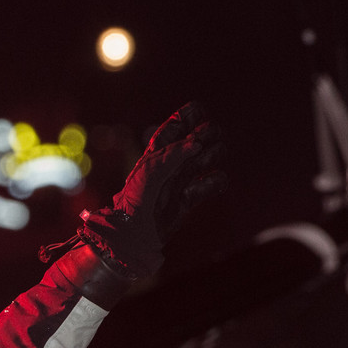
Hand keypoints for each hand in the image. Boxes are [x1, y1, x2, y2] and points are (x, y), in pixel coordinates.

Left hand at [81, 102, 225, 277]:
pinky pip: (213, 183)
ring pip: (210, 157)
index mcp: (157, 152)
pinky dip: (214, 182)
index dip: (189, 114)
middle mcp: (172, 163)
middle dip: (207, 135)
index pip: (176, 125)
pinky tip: (202, 187)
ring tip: (201, 166)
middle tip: (199, 148)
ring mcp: (181, 180)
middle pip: (200, 137)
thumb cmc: (134, 202)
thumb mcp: (150, 172)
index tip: (200, 111)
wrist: (132, 237)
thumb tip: (196, 143)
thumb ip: (172, 155)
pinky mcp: (189, 199)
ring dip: (213, 156)